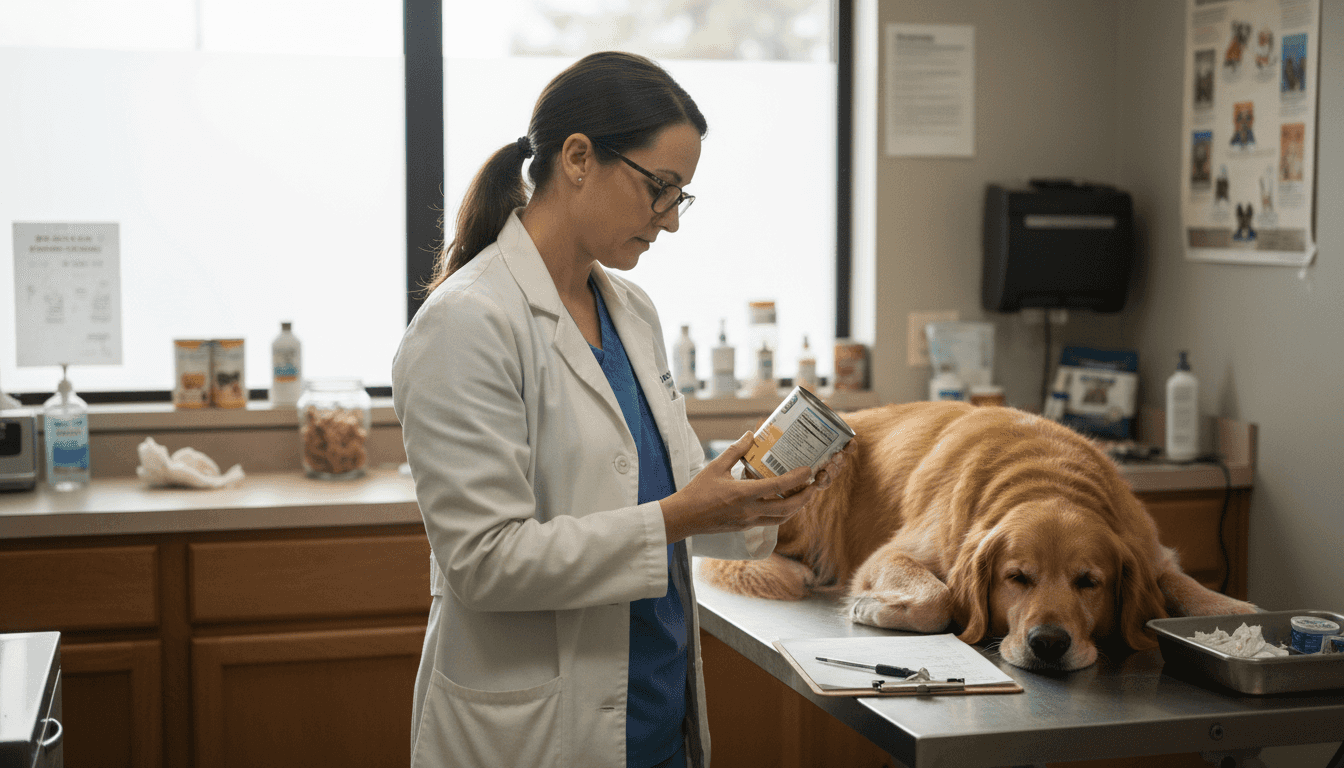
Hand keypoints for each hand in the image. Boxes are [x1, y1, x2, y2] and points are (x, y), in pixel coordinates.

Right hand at [660, 432, 836, 543]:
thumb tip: (751, 435)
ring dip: (795, 509)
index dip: (797, 479)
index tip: (808, 470)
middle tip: (813, 486)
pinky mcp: (744, 527)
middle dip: (804, 498)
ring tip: (802, 495)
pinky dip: (780, 513)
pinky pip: (769, 522)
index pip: (778, 487)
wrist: (684, 518)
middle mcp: (749, 510)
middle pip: (787, 509)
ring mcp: (748, 522)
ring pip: (780, 519)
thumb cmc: (697, 492)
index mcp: (743, 494)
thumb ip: (736, 451)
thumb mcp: (715, 467)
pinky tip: (780, 503)